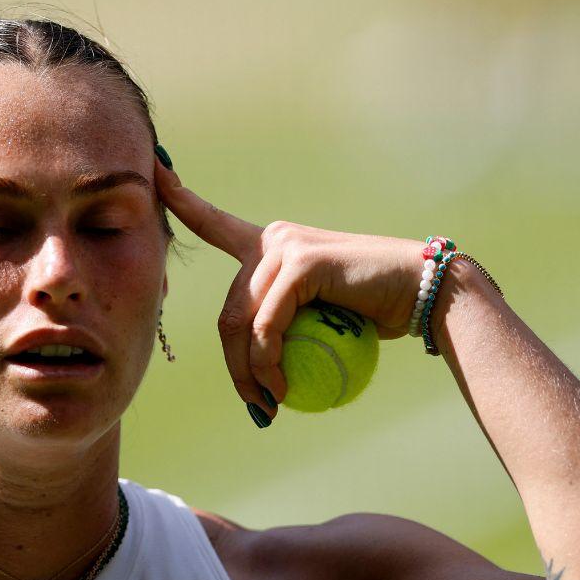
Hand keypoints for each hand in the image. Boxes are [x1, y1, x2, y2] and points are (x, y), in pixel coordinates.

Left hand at [153, 155, 422, 419]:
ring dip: (250, 373)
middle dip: (235, 366)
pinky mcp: (300, 262)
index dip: (181, 200)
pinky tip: (282, 387)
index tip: (156, 174)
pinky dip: (269, 361)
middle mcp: (272, 239)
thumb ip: (282, 329)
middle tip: (257, 404)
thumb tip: (255, 377)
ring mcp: (284, 246)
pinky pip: (266, 324)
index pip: (215, 224)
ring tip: (270, 404)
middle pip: (227, 310)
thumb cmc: (377, 314)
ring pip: (240, 321)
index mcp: (271, 245)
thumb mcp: (318, 321)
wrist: (423, 295)